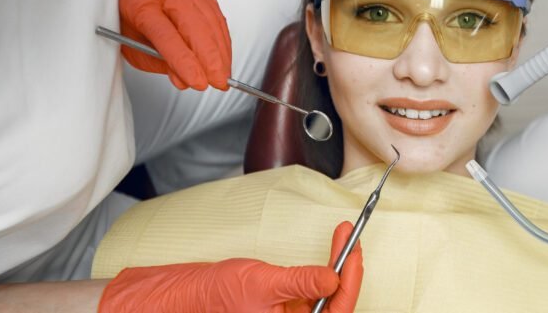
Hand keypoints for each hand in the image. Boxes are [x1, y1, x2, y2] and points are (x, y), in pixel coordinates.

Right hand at [99, 221, 362, 311]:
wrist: (194, 295)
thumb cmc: (221, 294)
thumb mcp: (265, 283)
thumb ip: (301, 282)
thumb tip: (333, 278)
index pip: (337, 310)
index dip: (350, 281)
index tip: (353, 253)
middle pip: (336, 305)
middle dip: (347, 272)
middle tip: (351, 242)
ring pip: (329, 298)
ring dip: (338, 268)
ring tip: (343, 241)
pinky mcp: (291, 312)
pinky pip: (316, 294)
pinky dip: (325, 272)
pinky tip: (332, 254)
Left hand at [119, 0, 231, 89]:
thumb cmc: (128, 22)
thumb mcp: (135, 50)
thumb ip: (161, 64)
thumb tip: (186, 79)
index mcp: (140, 6)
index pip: (166, 36)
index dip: (186, 61)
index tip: (198, 82)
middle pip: (195, 25)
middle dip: (211, 58)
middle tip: (218, 81)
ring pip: (210, 20)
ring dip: (221, 51)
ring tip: (223, 73)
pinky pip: (217, 17)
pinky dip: (223, 40)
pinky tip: (224, 55)